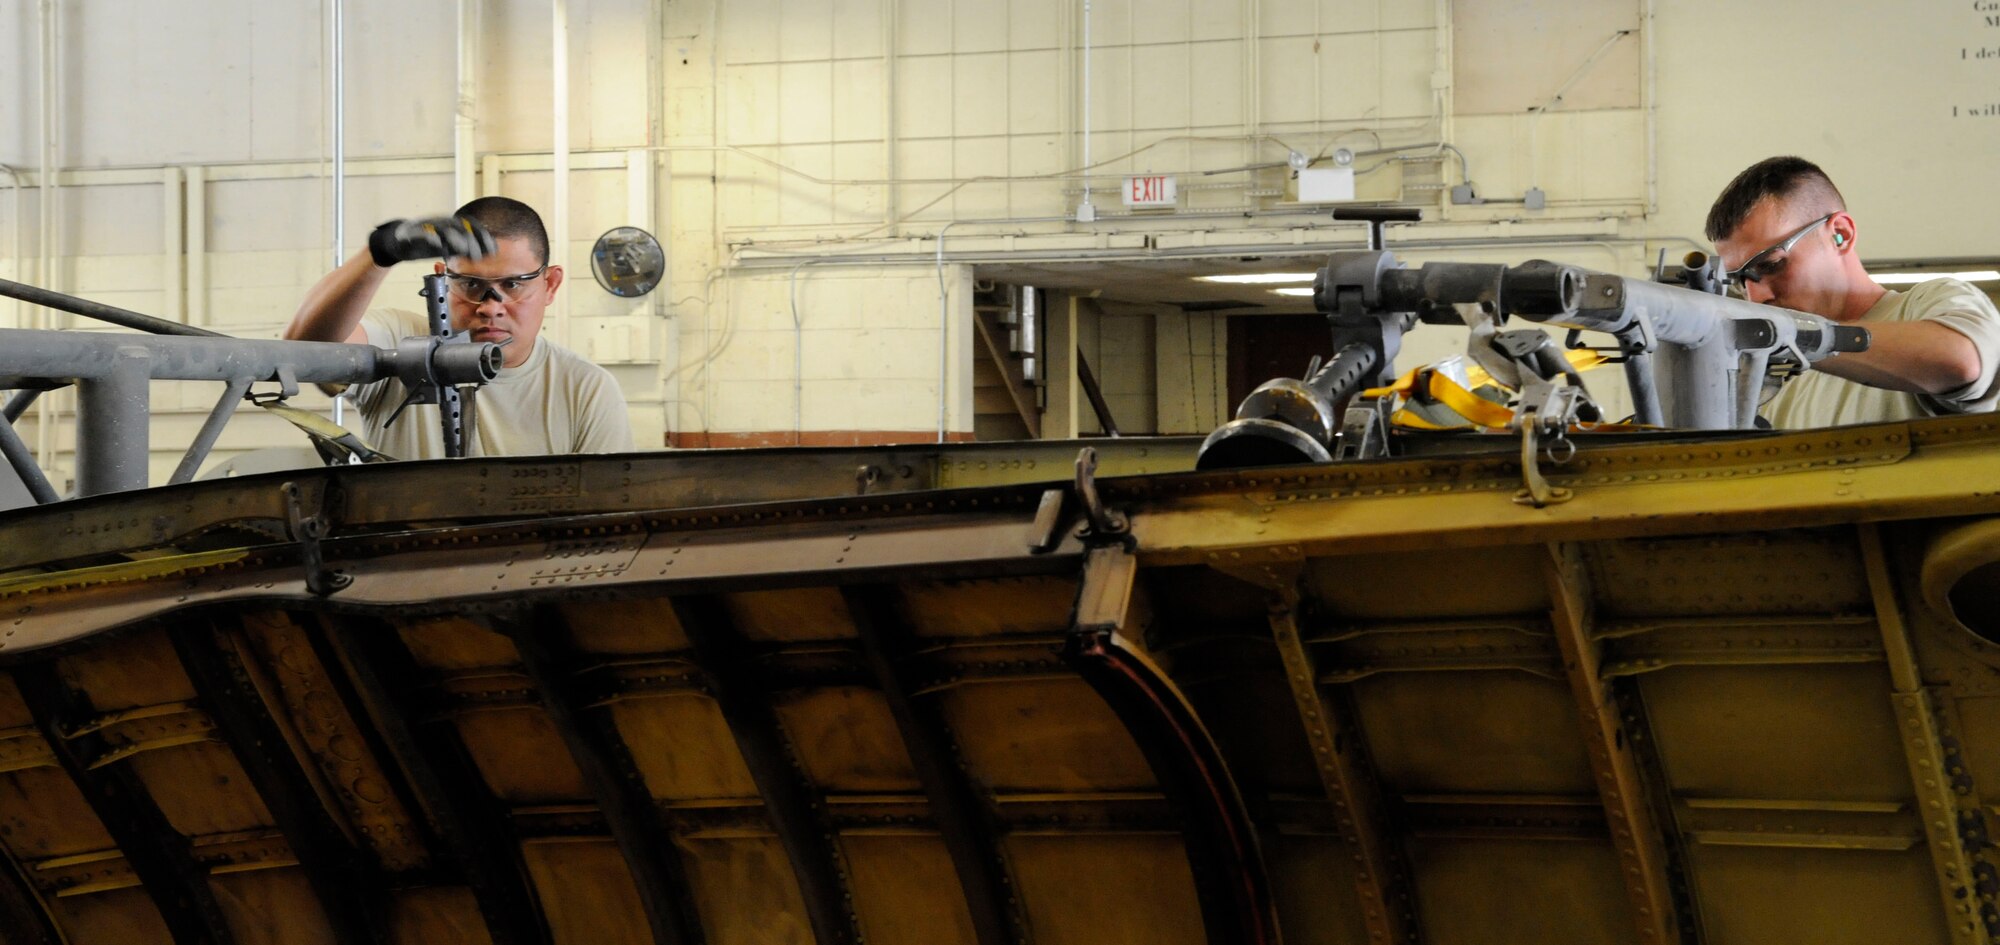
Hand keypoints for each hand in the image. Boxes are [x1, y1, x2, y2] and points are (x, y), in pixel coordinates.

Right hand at [367, 216, 495, 267]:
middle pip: (461, 227)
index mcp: (452, 224)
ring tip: (463, 249)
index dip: (483, 236)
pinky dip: (430, 237)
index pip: (472, 226)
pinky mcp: (413, 231)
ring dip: (455, 238)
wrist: (401, 241)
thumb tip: (488, 252)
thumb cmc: (428, 244)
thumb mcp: (449, 247)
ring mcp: (427, 224)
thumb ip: (465, 248)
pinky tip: (438, 244)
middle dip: (472, 241)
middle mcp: (442, 221)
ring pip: (443, 228)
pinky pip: (422, 233)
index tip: (493, 249)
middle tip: (478, 256)